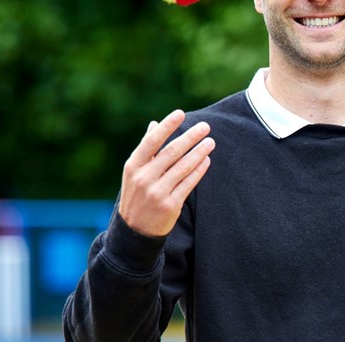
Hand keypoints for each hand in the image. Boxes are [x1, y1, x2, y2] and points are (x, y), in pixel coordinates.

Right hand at [119, 109, 214, 236]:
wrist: (135, 230)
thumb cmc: (136, 194)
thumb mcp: (134, 172)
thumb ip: (146, 149)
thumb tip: (154, 124)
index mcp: (133, 166)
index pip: (151, 141)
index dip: (167, 126)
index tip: (180, 113)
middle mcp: (144, 178)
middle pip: (172, 152)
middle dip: (190, 137)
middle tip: (205, 126)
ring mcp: (157, 192)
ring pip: (183, 167)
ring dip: (199, 152)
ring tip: (211, 142)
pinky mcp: (170, 205)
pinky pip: (188, 183)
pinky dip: (199, 170)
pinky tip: (207, 161)